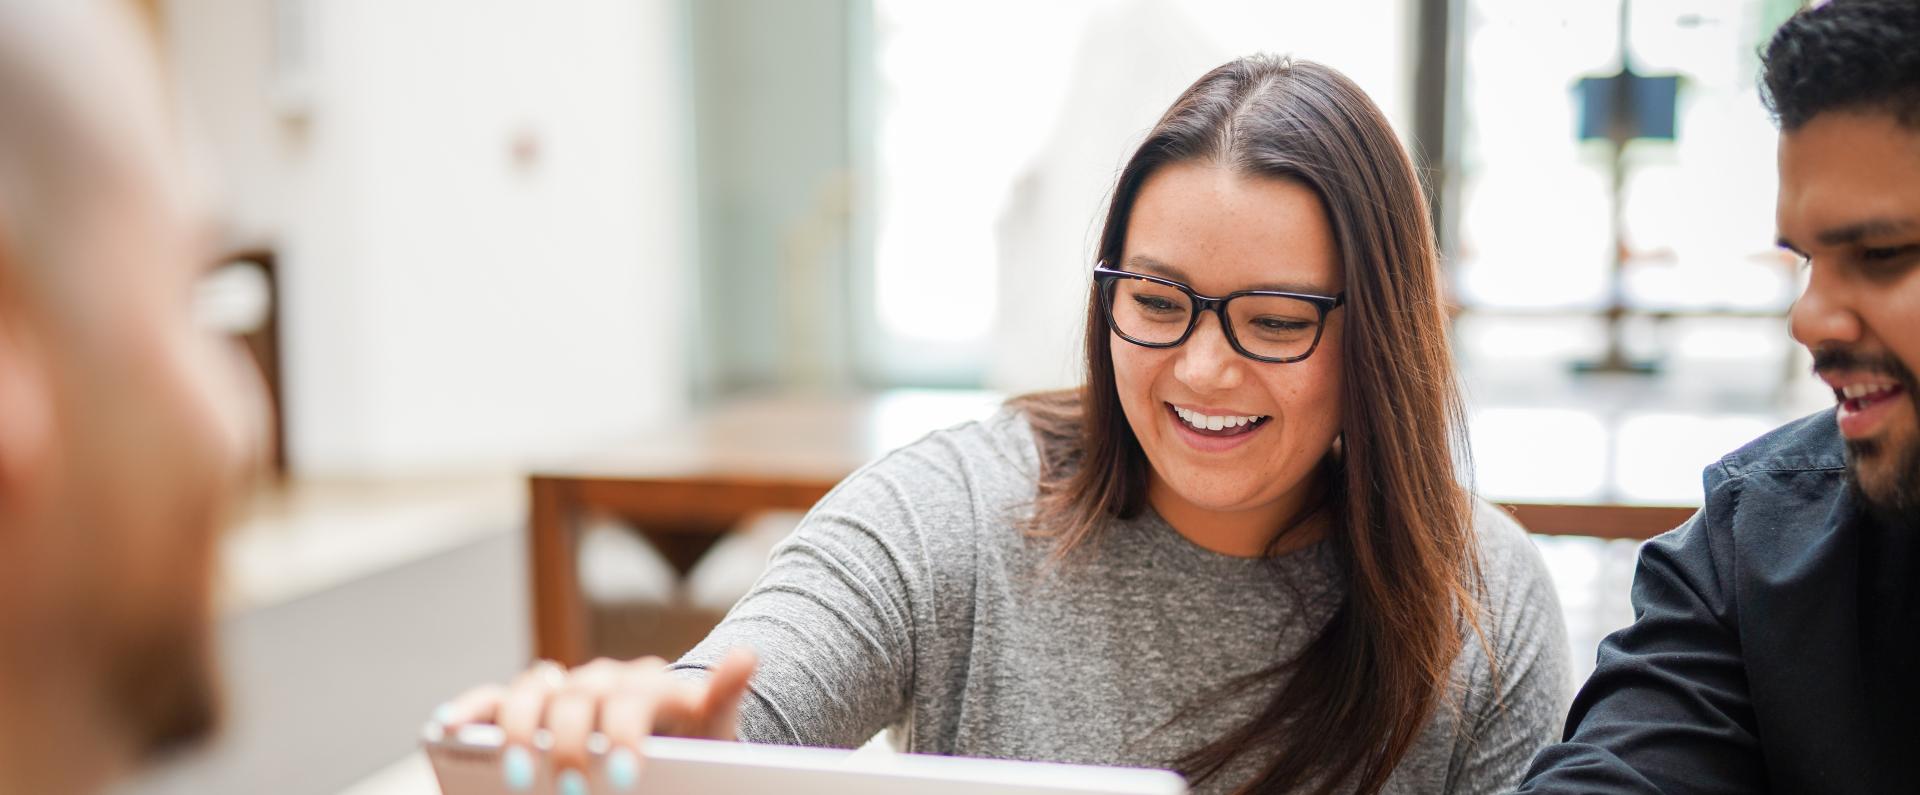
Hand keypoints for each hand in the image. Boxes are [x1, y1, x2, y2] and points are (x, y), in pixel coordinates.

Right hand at [435, 649, 756, 792]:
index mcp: (646, 685)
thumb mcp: (714, 729)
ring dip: (518, 729)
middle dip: (568, 744)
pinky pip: (491, 700)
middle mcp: (600, 679)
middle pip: (576, 699)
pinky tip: (447, 729)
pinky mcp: (526, 706)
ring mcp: (561, 690)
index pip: (631, 699)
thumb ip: (721, 696)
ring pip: (530, 691)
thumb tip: (747, 655)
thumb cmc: (692, 744)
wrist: (669, 743)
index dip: (624, 734)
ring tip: (516, 773)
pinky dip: (468, 709)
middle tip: (567, 787)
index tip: (624, 775)